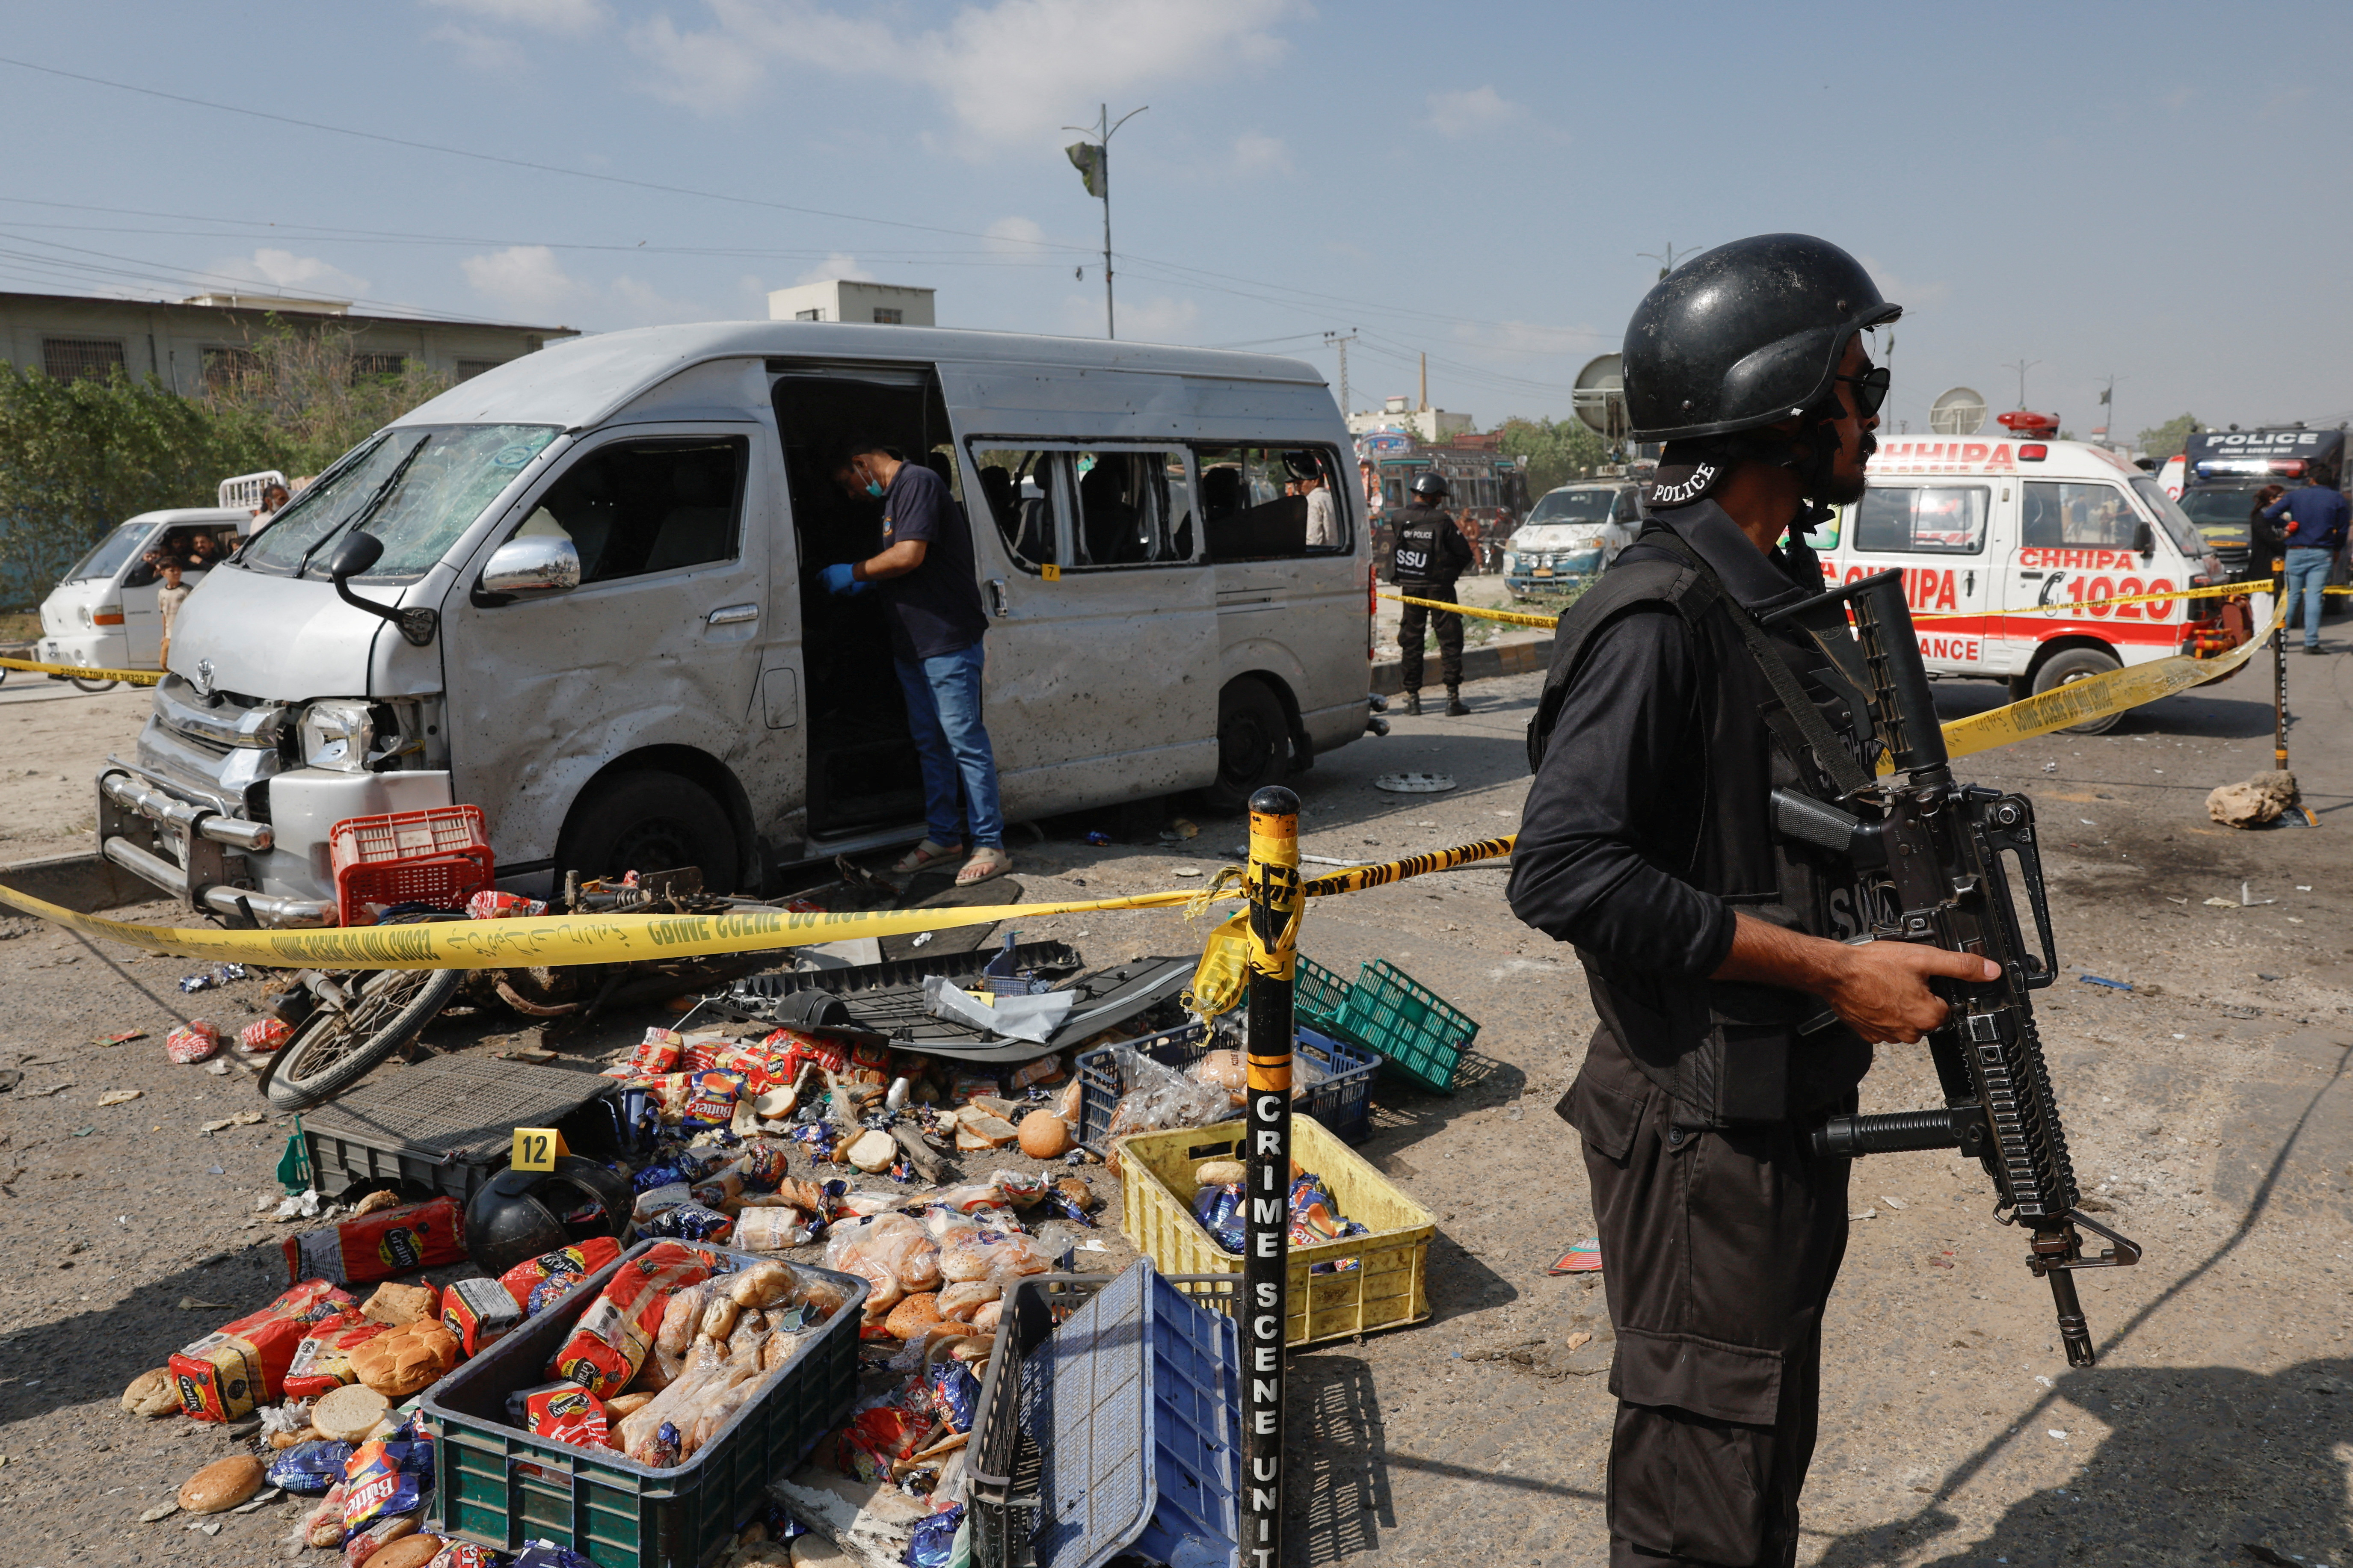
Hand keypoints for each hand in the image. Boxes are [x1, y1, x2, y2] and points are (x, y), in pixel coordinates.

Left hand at [819, 562, 868, 596]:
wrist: (853, 573)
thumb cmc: (849, 569)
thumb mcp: (840, 568)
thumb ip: (835, 571)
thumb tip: (834, 575)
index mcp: (829, 569)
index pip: (821, 573)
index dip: (819, 577)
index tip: (818, 579)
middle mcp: (827, 575)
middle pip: (823, 581)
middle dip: (825, 583)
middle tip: (827, 586)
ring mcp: (829, 581)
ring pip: (827, 586)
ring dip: (830, 588)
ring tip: (833, 589)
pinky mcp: (833, 587)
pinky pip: (831, 592)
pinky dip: (833, 593)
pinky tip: (835, 594)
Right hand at [1818, 939, 2000, 1043]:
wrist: (1835, 972)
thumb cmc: (1874, 965)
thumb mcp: (1924, 958)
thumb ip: (1961, 965)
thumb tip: (1990, 971)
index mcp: (1928, 1016)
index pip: (1946, 1007)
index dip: (1934, 990)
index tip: (1920, 979)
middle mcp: (1910, 1032)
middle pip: (1926, 1016)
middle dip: (1918, 999)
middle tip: (1902, 979)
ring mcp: (1888, 1036)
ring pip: (1905, 1021)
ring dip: (1900, 1007)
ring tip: (1886, 986)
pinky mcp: (1869, 1035)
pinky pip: (1885, 1026)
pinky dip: (1882, 1013)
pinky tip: (1875, 996)